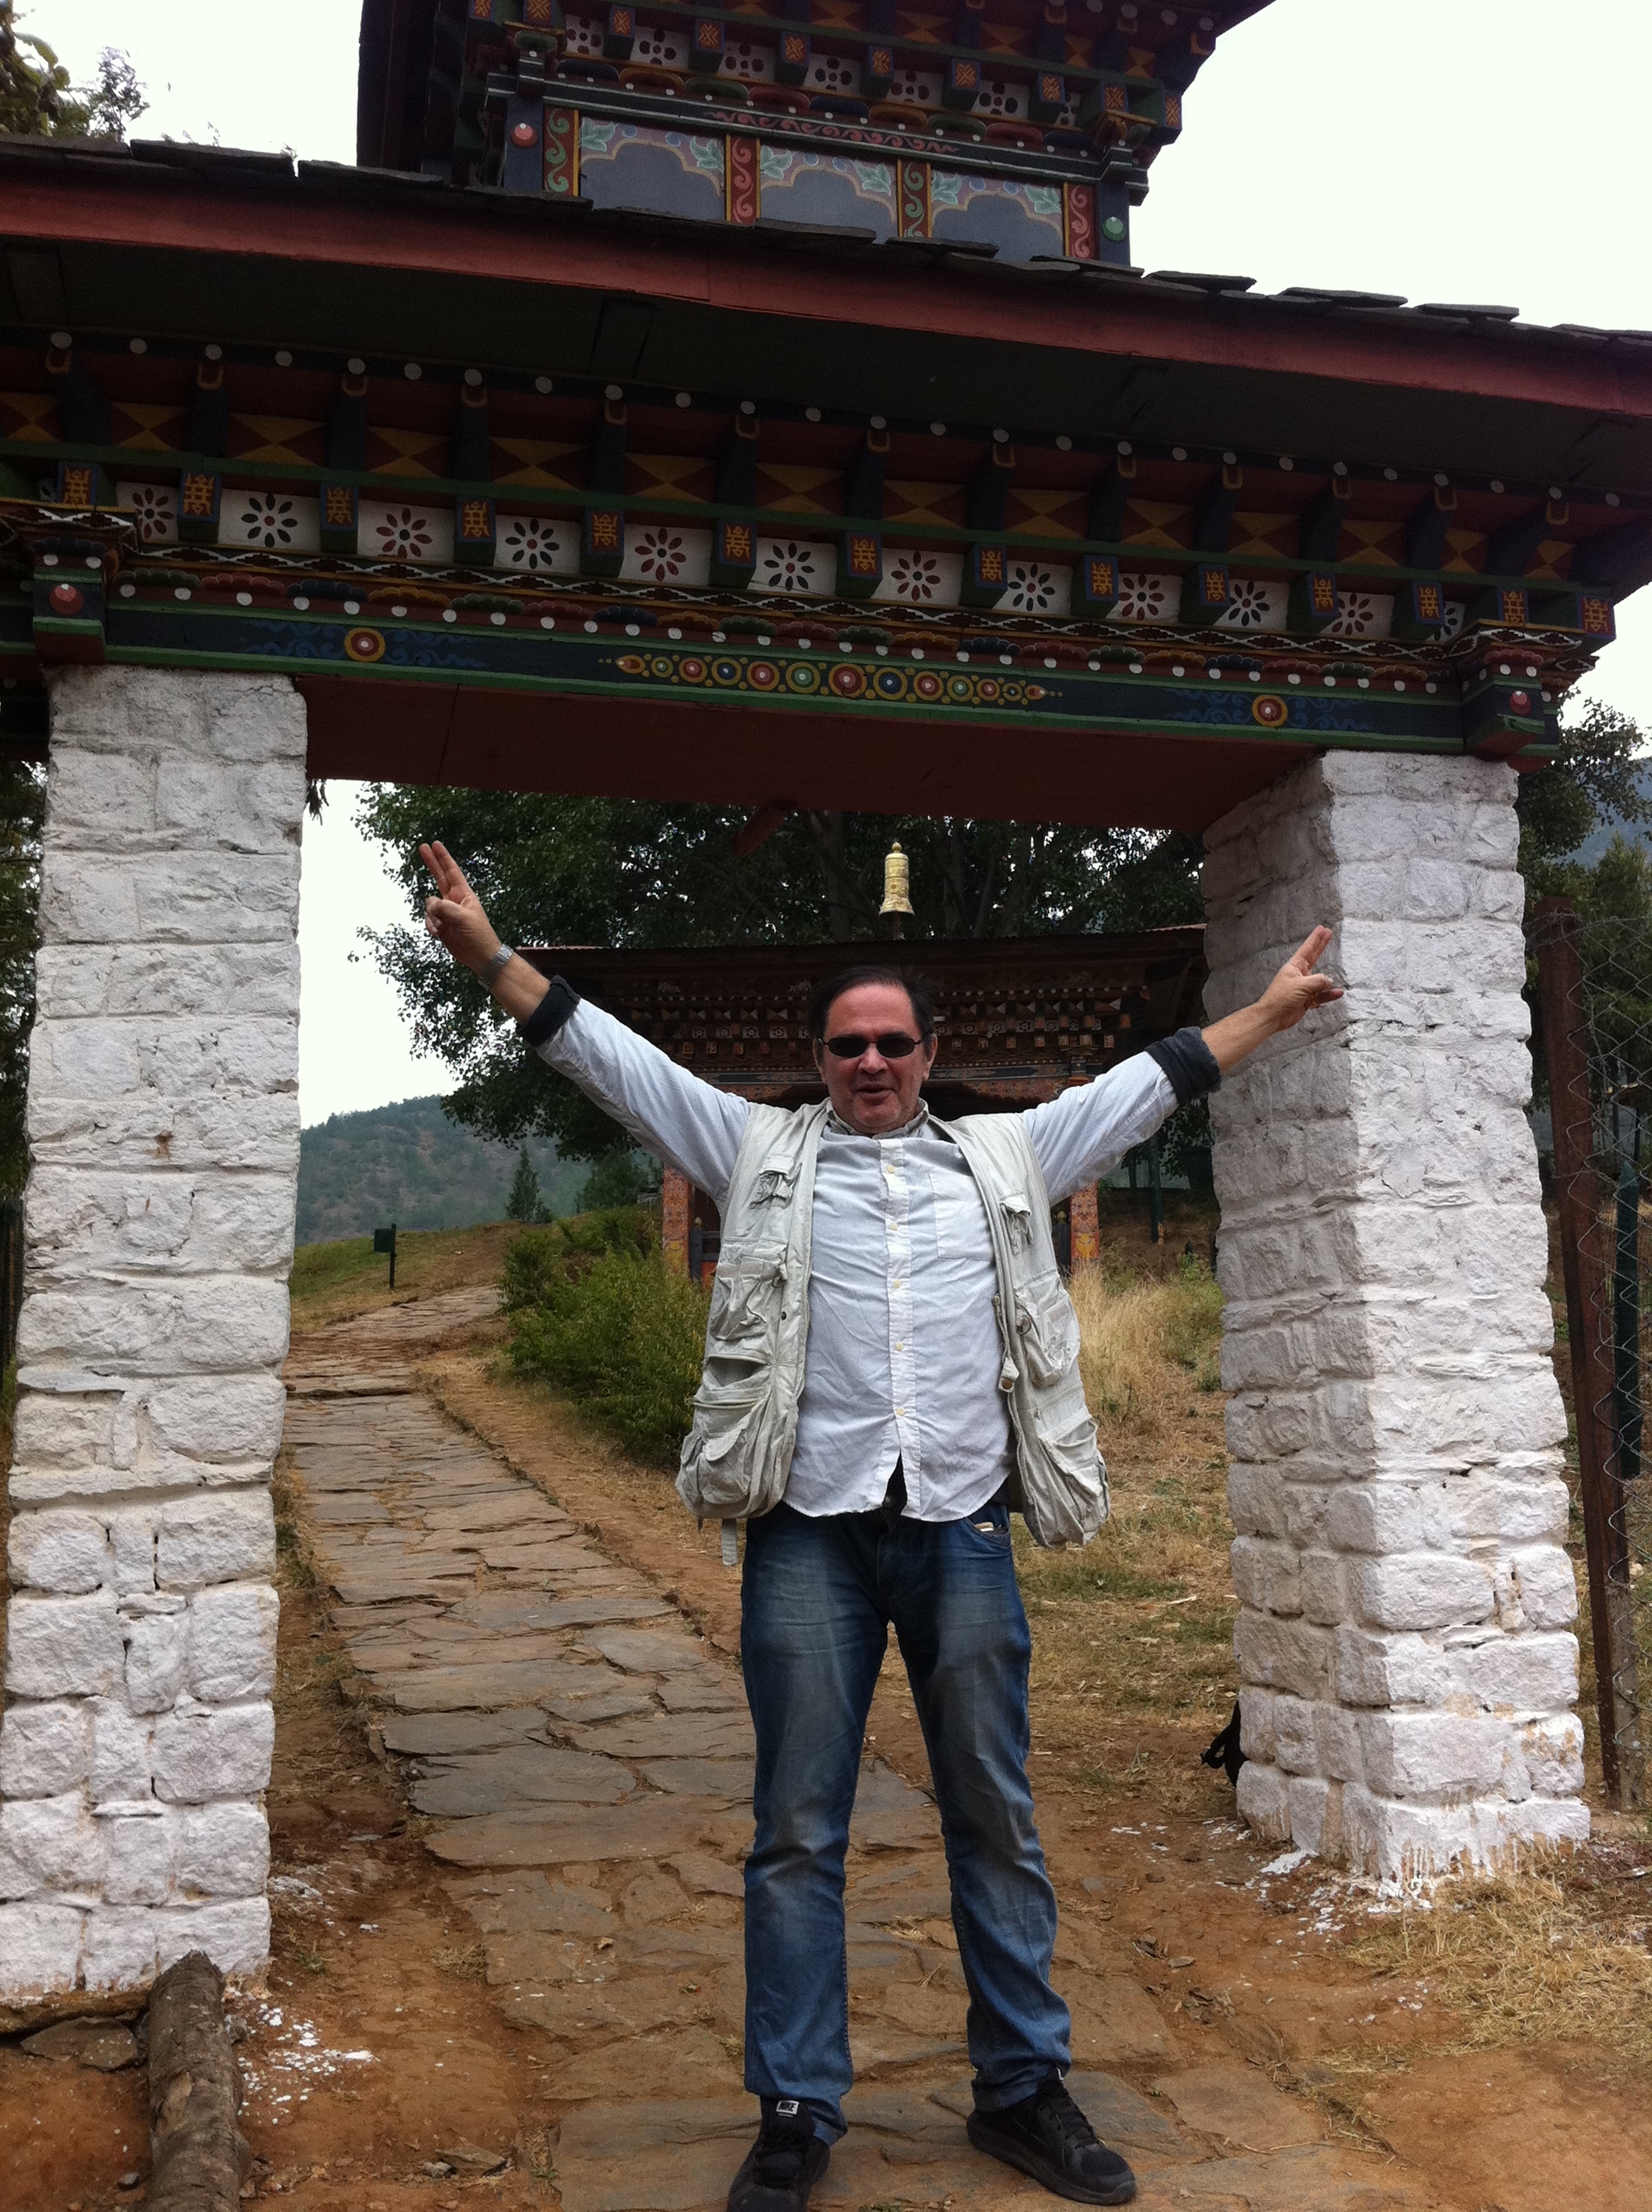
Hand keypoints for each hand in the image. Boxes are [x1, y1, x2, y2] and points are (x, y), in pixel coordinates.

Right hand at [420, 840, 499, 974]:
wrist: (480, 956)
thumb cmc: (478, 935)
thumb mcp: (463, 918)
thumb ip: (445, 907)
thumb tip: (430, 904)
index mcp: (464, 895)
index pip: (452, 872)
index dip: (444, 858)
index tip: (436, 844)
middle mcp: (453, 900)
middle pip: (439, 877)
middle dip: (431, 863)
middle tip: (422, 847)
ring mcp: (446, 913)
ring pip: (429, 905)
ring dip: (432, 916)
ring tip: (443, 927)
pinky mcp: (441, 925)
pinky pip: (428, 920)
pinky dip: (431, 926)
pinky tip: (439, 934)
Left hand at [1202, 925, 1341, 1073]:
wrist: (1273, 1017)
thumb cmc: (1281, 998)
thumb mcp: (1301, 985)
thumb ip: (1318, 981)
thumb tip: (1329, 981)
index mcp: (1294, 967)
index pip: (1307, 949)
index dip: (1315, 939)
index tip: (1322, 929)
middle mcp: (1300, 975)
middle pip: (1314, 958)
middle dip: (1321, 947)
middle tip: (1329, 934)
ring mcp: (1304, 987)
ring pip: (1320, 981)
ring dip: (1328, 983)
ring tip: (1335, 983)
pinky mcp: (1307, 999)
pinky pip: (1321, 995)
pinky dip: (1328, 995)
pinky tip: (1337, 994)